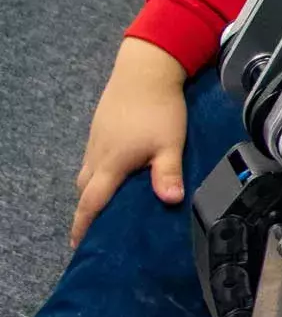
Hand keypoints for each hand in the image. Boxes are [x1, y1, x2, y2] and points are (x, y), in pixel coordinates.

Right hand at [71, 38, 188, 246]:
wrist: (145, 71)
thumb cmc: (158, 109)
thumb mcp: (169, 143)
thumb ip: (167, 173)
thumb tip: (170, 201)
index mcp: (111, 164)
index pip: (91, 202)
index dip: (83, 225)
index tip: (77, 245)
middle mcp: (96, 156)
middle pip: (85, 191)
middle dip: (86, 212)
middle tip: (95, 231)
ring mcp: (96, 141)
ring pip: (87, 174)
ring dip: (92, 192)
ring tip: (106, 207)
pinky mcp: (100, 130)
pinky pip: (92, 160)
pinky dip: (98, 174)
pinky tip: (114, 175)